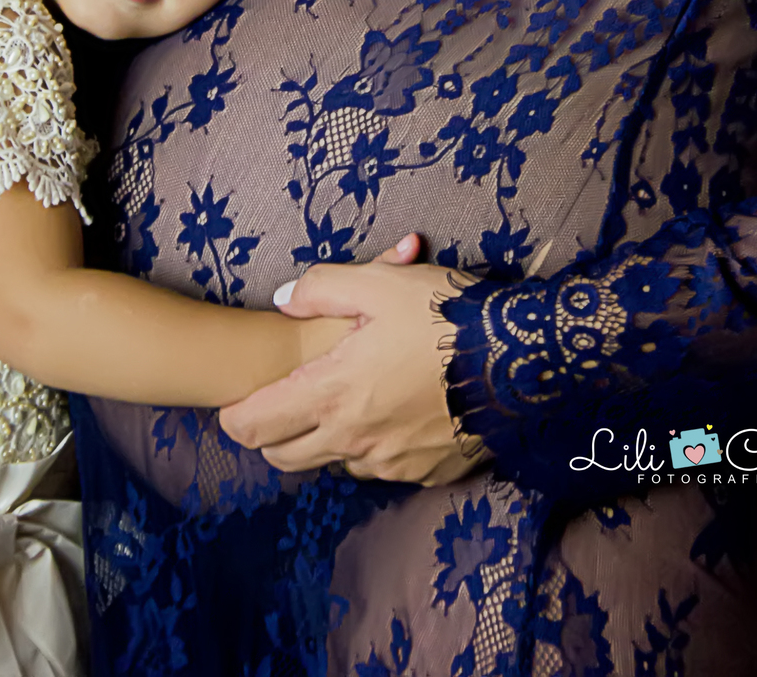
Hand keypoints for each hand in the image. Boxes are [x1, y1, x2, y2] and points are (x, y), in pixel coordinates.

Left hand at [219, 240, 488, 485]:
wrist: (522, 359)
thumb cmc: (446, 315)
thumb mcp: (380, 282)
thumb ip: (320, 288)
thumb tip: (282, 300)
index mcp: (334, 393)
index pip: (256, 426)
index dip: (235, 417)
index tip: (234, 404)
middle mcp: (355, 440)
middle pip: (284, 458)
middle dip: (272, 435)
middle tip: (285, 402)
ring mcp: (391, 464)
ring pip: (335, 464)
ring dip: (328, 441)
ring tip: (348, 401)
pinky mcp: (425, 474)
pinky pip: (382, 468)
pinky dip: (376, 446)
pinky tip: (395, 412)